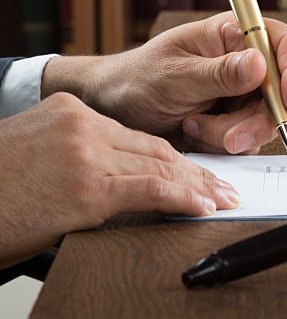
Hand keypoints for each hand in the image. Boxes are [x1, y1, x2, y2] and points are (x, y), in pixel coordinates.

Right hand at [0, 93, 238, 267]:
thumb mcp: (32, 154)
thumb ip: (73, 155)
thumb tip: (111, 181)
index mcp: (68, 112)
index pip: (134, 134)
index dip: (170, 155)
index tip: (194, 169)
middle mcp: (81, 124)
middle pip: (154, 146)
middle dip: (194, 170)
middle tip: (223, 186)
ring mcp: (86, 154)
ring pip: (159, 165)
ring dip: (198, 186)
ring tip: (223, 199)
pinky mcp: (87, 188)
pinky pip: (150, 190)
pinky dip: (183, 198)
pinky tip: (203, 207)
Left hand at [43, 13, 286, 153]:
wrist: (115, 107)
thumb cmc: (138, 78)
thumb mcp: (174, 75)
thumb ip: (218, 72)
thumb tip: (260, 63)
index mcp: (236, 34)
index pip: (286, 46)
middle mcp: (249, 60)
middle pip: (284, 91)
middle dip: (259, 119)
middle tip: (229, 138)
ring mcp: (247, 91)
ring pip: (268, 120)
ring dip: (233, 133)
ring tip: (193, 126)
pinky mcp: (240, 118)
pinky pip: (252, 139)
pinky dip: (224, 143)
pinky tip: (195, 132)